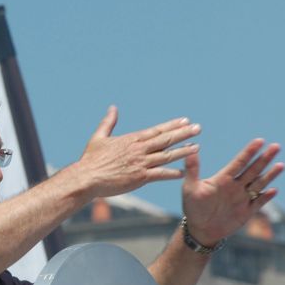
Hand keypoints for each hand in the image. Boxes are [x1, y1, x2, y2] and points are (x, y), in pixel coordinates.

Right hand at [76, 106, 200, 197]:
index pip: (157, 130)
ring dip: (183, 151)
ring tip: (197, 147)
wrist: (87, 177)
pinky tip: (183, 172)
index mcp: (132, 139)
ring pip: (167, 156)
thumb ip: (108, 122)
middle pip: (166, 139)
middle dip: (184, 133)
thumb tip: (113, 107)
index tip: (186, 120)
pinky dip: (172, 173)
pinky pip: (160, 174)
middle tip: (198, 128)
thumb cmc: (91, 159)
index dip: (173, 125)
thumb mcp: (99, 137)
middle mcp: (139, 149)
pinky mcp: (140, 178)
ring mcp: (141, 163)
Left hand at [181, 139, 283, 245]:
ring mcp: (243, 198)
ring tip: (281, 165)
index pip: (239, 162)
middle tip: (276, 146)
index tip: (260, 141)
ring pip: (259, 183)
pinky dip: (266, 197)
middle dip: (264, 158)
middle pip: (253, 169)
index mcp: (223, 178)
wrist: (200, 229)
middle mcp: (236, 186)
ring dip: (270, 175)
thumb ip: (192, 169)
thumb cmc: (193, 207)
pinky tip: (273, 190)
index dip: (249, 152)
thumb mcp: (190, 188)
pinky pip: (258, 203)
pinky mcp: (247, 212)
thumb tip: (190, 150)